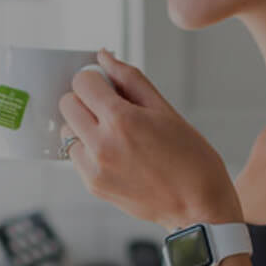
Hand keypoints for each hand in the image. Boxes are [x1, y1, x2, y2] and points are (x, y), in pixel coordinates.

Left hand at [57, 49, 242, 229]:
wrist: (198, 209)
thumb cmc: (191, 158)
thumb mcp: (166, 110)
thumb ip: (130, 79)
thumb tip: (103, 56)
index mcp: (122, 120)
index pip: (82, 82)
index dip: (95, 80)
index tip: (108, 87)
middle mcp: (101, 144)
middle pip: (67, 103)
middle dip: (85, 99)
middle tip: (110, 108)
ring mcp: (94, 168)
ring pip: (68, 130)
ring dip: (84, 125)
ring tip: (115, 134)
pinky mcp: (92, 185)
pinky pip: (75, 155)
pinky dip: (88, 149)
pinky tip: (115, 154)